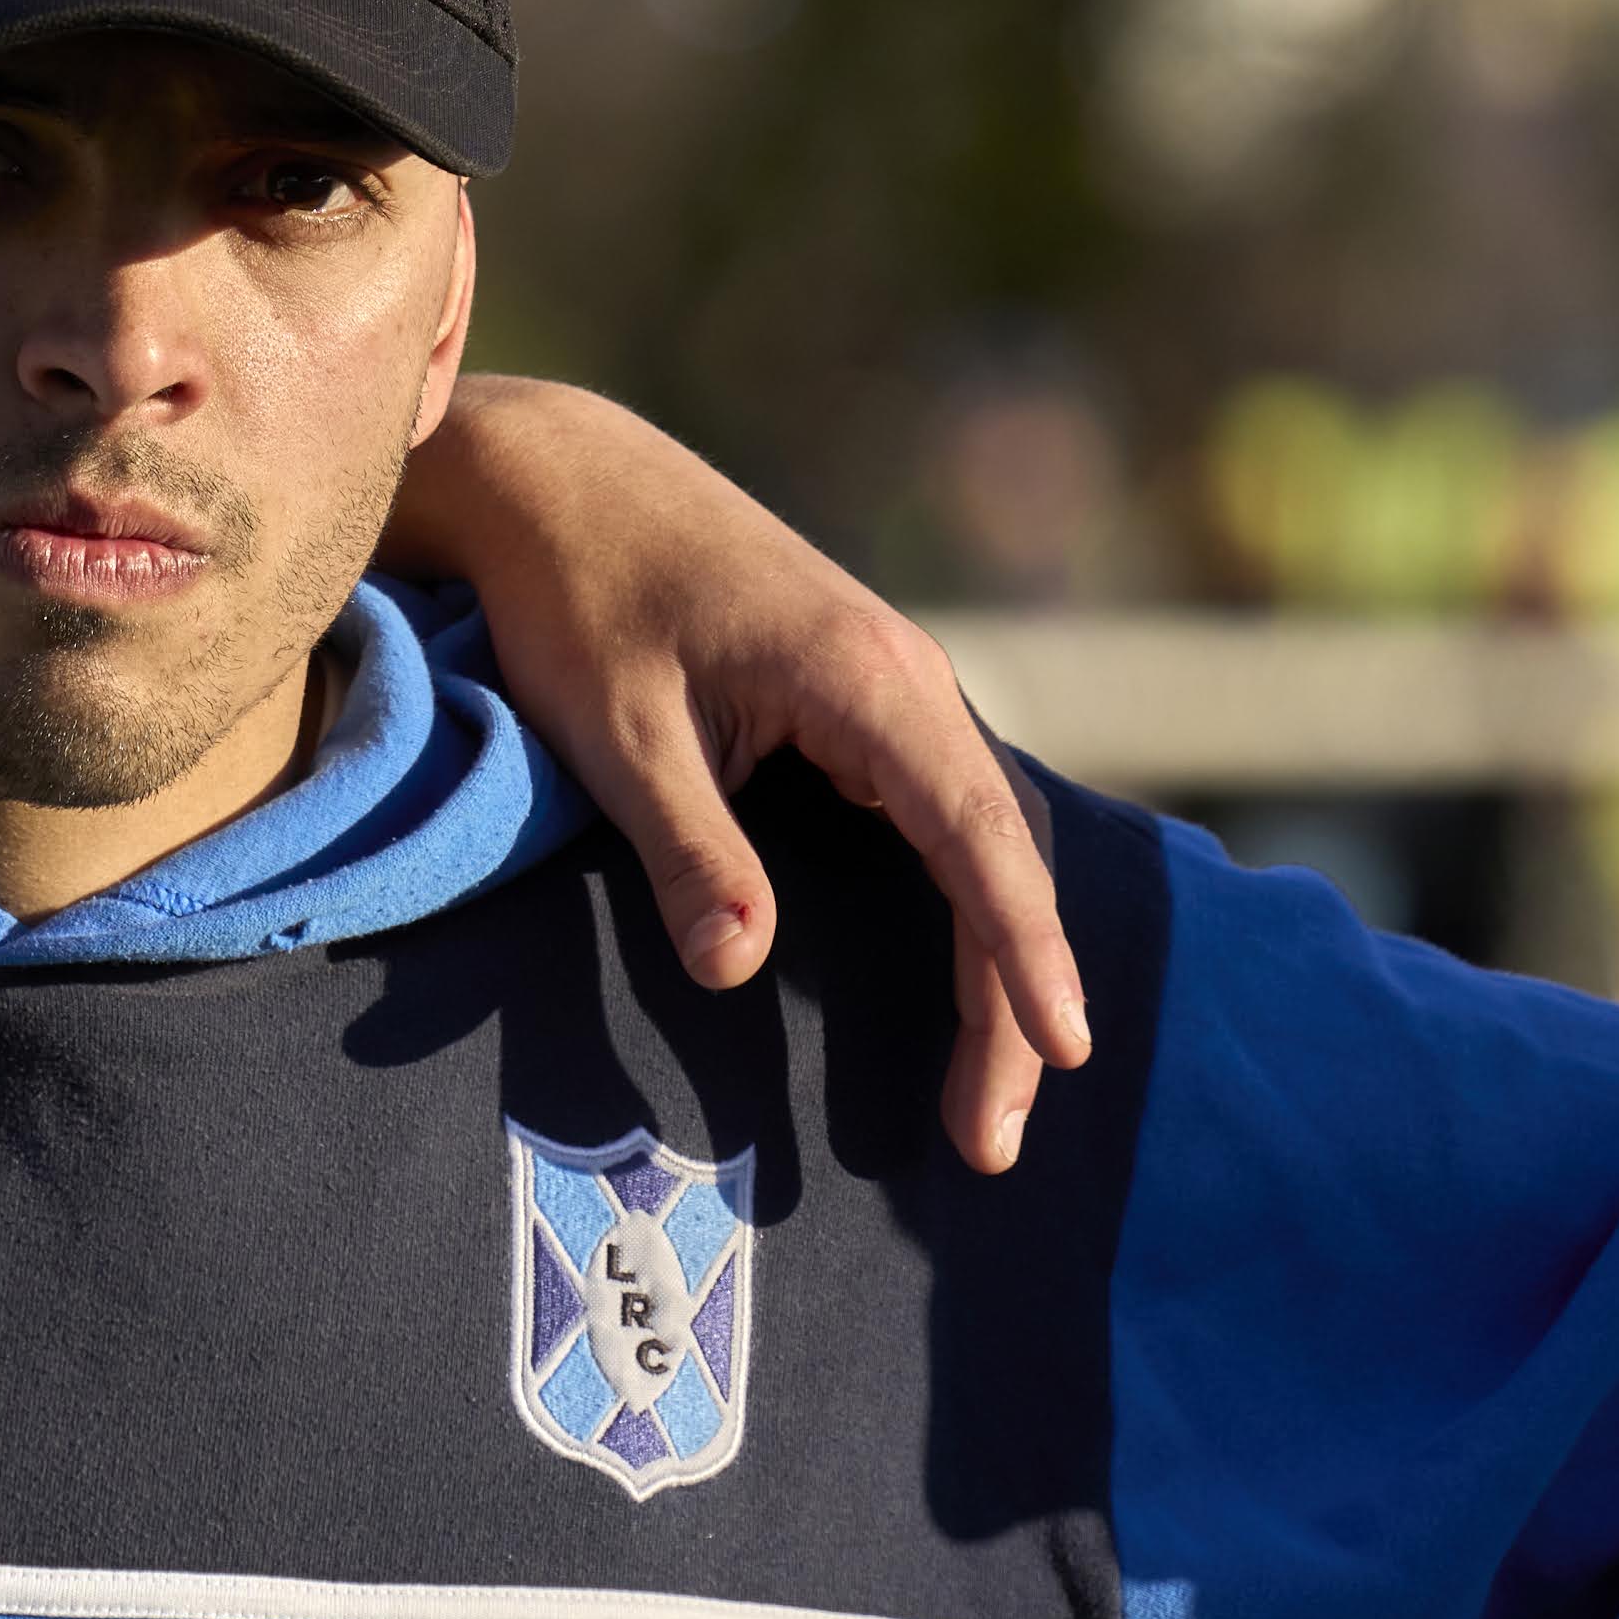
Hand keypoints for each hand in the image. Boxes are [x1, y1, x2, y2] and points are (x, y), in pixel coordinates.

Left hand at [383, 377, 1087, 1174]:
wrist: (557, 478)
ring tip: (989, 1094)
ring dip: (997, 959)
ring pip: (982, 838)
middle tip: (991, 1140)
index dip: (1024, 949)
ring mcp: (891, 686)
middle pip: (1000, 855)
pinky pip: (946, 815)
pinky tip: (965, 983)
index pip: (977, 836)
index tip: (1062, 1045)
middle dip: (1013, 997)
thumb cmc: (577, 597)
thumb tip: (736, 969)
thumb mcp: (618, 732)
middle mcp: (906, 678)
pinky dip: (968, 903)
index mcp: (865, 679)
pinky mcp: (860, 701)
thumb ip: (685, 848)